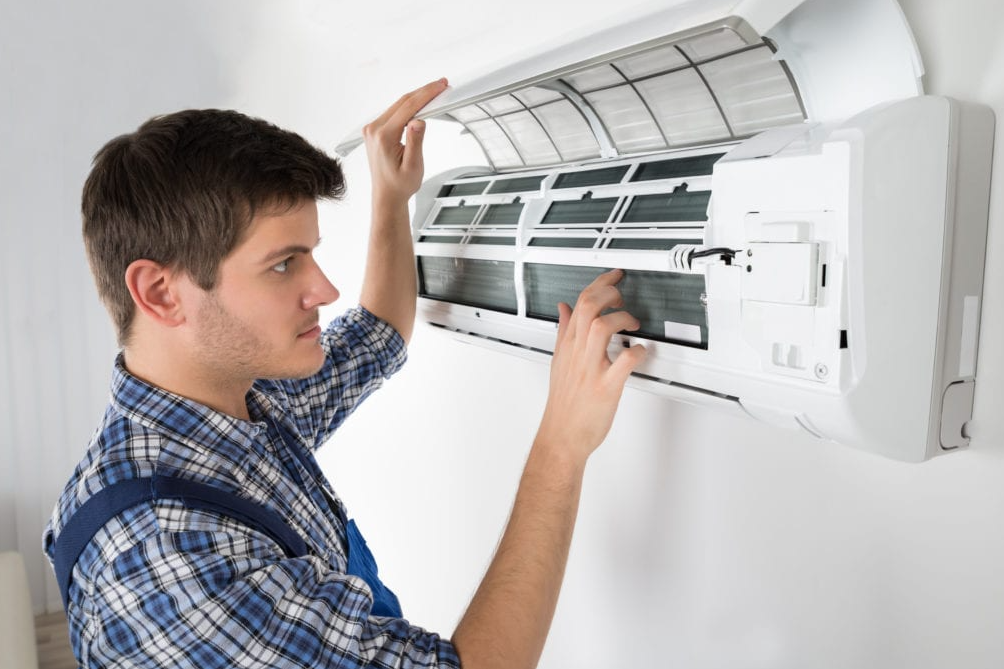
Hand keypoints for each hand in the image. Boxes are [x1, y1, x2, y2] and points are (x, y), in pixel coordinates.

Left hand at [362, 78, 447, 203]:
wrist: (386, 195)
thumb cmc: (400, 184)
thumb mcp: (413, 166)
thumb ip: (415, 142)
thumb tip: (418, 120)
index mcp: (384, 137)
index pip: (408, 107)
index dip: (427, 94)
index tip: (440, 86)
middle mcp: (374, 129)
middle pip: (402, 102)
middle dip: (423, 92)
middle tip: (441, 85)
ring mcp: (372, 129)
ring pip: (398, 105)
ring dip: (416, 98)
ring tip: (434, 93)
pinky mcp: (374, 130)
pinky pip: (393, 111)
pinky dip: (408, 106)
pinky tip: (419, 104)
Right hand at [535, 269, 645, 462]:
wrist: (561, 437)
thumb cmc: (563, 404)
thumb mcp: (558, 362)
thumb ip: (563, 332)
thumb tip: (563, 309)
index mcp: (567, 346)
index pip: (579, 303)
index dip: (599, 284)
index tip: (614, 276)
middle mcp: (577, 353)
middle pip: (588, 307)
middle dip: (609, 293)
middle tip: (622, 296)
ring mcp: (590, 369)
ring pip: (600, 327)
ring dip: (620, 317)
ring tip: (631, 321)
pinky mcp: (605, 387)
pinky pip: (623, 362)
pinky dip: (636, 352)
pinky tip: (640, 351)